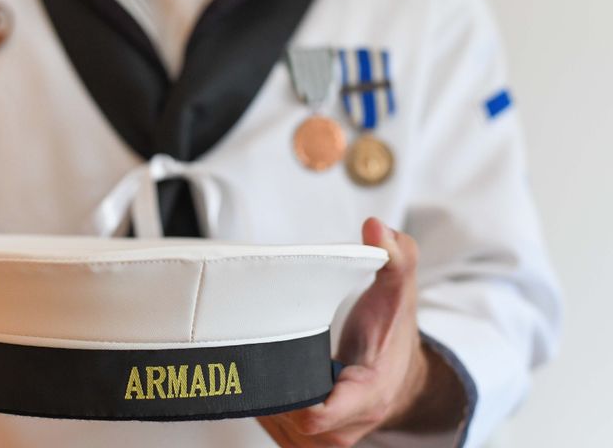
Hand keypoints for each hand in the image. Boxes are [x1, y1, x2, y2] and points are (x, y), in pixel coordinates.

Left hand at [258, 218, 465, 446]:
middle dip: (270, 389)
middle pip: (291, 423)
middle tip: (252, 351)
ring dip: (266, 401)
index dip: (288, 393)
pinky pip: (283, 435)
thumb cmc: (392, 333)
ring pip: (282, 433)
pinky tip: (267, 383)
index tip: (270, 359)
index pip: (317, 415)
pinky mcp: (319, 442)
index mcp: (369, 393)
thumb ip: (396, 256)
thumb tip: (377, 228)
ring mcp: (334, 440)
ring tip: (256, 364)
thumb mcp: (399, 290)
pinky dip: (270, 411)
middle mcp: (351, 426)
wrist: (402, 374)